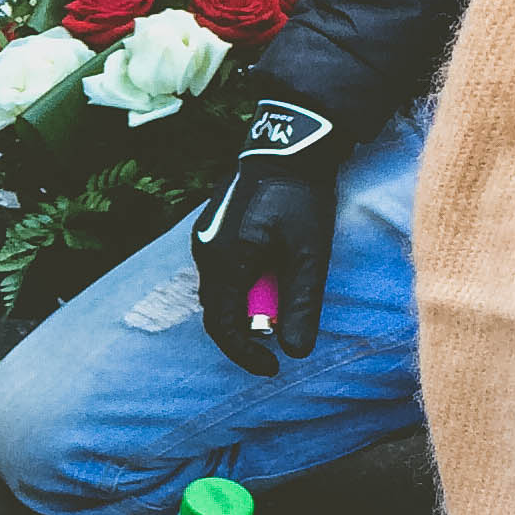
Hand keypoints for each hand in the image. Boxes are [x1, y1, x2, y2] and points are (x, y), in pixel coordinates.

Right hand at [192, 102, 339, 374]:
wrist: (287, 147)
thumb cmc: (302, 199)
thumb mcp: (310, 256)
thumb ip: (301, 305)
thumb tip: (295, 352)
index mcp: (225, 261)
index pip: (223, 327)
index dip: (245, 354)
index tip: (272, 368)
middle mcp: (205, 253)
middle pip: (218, 310)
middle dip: (248, 328)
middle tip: (280, 335)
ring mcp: (204, 239)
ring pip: (219, 291)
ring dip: (246, 304)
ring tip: (280, 297)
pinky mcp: (210, 230)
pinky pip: (221, 271)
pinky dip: (242, 285)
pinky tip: (269, 274)